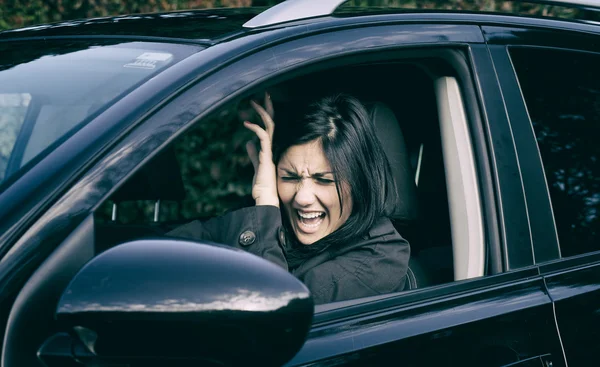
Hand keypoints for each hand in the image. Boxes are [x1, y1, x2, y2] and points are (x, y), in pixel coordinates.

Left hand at [244, 92, 278, 206]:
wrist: (265, 198)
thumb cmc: (262, 186)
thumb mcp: (256, 165)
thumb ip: (253, 154)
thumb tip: (248, 143)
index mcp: (271, 148)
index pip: (271, 127)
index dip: (267, 114)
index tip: (262, 103)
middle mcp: (274, 147)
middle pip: (273, 122)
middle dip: (268, 107)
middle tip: (264, 94)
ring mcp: (271, 150)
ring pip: (270, 125)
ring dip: (262, 112)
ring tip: (252, 102)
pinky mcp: (268, 155)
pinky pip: (264, 136)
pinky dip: (255, 128)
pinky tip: (245, 123)